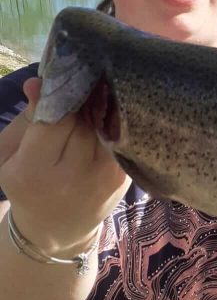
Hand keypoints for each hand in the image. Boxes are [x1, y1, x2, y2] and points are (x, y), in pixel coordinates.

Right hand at [0, 78, 129, 254]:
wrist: (57, 229)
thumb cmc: (27, 184)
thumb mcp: (11, 154)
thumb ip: (27, 119)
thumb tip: (39, 82)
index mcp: (32, 172)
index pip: (53, 118)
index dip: (60, 91)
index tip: (63, 70)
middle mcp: (71, 177)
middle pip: (82, 118)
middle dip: (82, 94)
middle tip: (84, 72)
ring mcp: (102, 179)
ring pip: (104, 123)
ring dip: (102, 103)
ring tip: (98, 85)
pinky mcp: (123, 177)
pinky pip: (121, 136)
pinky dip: (116, 119)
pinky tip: (112, 106)